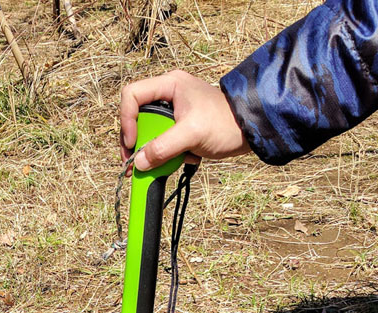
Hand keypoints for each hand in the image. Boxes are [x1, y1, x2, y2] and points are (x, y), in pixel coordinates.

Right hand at [120, 70, 249, 171]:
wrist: (252, 132)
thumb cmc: (226, 124)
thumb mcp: (192, 134)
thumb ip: (163, 147)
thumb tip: (138, 163)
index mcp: (169, 84)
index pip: (131, 95)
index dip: (126, 120)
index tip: (132, 143)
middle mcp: (168, 94)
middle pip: (136, 117)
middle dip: (137, 141)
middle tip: (136, 162)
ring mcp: (173, 111)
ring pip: (148, 132)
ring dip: (154, 150)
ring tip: (166, 162)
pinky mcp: (180, 126)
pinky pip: (162, 141)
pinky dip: (168, 154)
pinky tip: (185, 157)